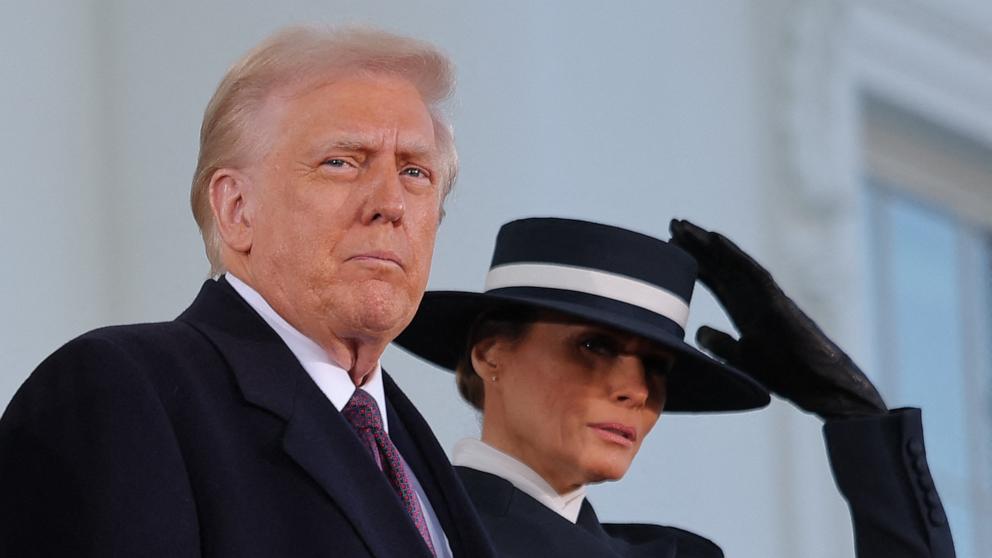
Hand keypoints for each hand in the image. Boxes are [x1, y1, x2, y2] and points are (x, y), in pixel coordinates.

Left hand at [669, 219, 886, 419]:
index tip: (672, 246)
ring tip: (685, 225)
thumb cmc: (788, 373)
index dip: (695, 263)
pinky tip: (715, 239)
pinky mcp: (778, 302)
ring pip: (734, 262)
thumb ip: (721, 344)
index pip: (716, 279)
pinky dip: (734, 255)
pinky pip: (753, 273)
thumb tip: (698, 330)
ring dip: (710, 243)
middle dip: (698, 246)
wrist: (821, 386)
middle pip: (722, 265)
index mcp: (746, 310)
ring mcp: (767, 297)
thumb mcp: (742, 359)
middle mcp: (755, 298)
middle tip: (673, 223)